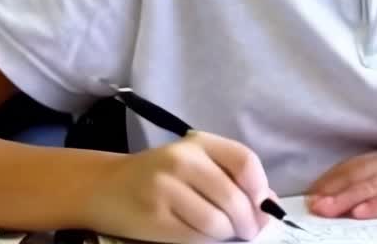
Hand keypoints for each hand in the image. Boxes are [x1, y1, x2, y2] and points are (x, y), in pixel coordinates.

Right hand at [82, 132, 273, 243]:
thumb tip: (269, 205)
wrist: (107, 187)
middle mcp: (182, 160)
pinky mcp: (155, 216)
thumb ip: (231, 177)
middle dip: (248, 222)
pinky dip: (207, 240)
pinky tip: (203, 235)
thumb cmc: (160, 176)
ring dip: (227, 234)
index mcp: (199, 142)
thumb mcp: (196, 163)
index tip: (263, 207)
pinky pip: (196, 236)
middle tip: (249, 232)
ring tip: (224, 233)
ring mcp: (166, 188)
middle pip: (233, 197)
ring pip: (217, 221)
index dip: (260, 189)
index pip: (244, 161)